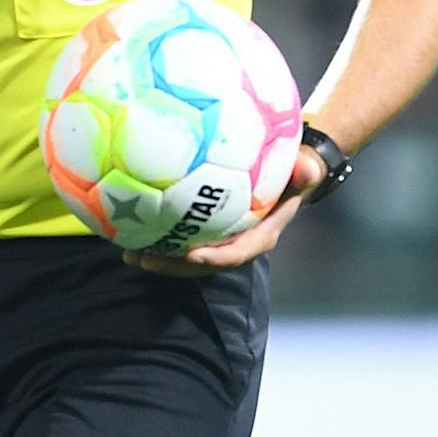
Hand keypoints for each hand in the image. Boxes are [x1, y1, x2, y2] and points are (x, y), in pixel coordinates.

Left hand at [127, 145, 325, 276]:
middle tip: (145, 259)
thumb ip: (305, 173)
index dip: (215, 258)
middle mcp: (238, 243)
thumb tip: (307, 170)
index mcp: (261, 235)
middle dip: (174, 266)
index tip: (192, 255)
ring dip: (159, 258)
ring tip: (129, 254)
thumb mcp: (304, 171)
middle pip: (203, 263)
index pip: (238, 253)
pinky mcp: (206, 231)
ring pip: (186, 256)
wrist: (287, 175)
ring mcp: (220, 240)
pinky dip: (157, 238)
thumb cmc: (294, 172)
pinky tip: (129, 230)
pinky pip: (180, 238)